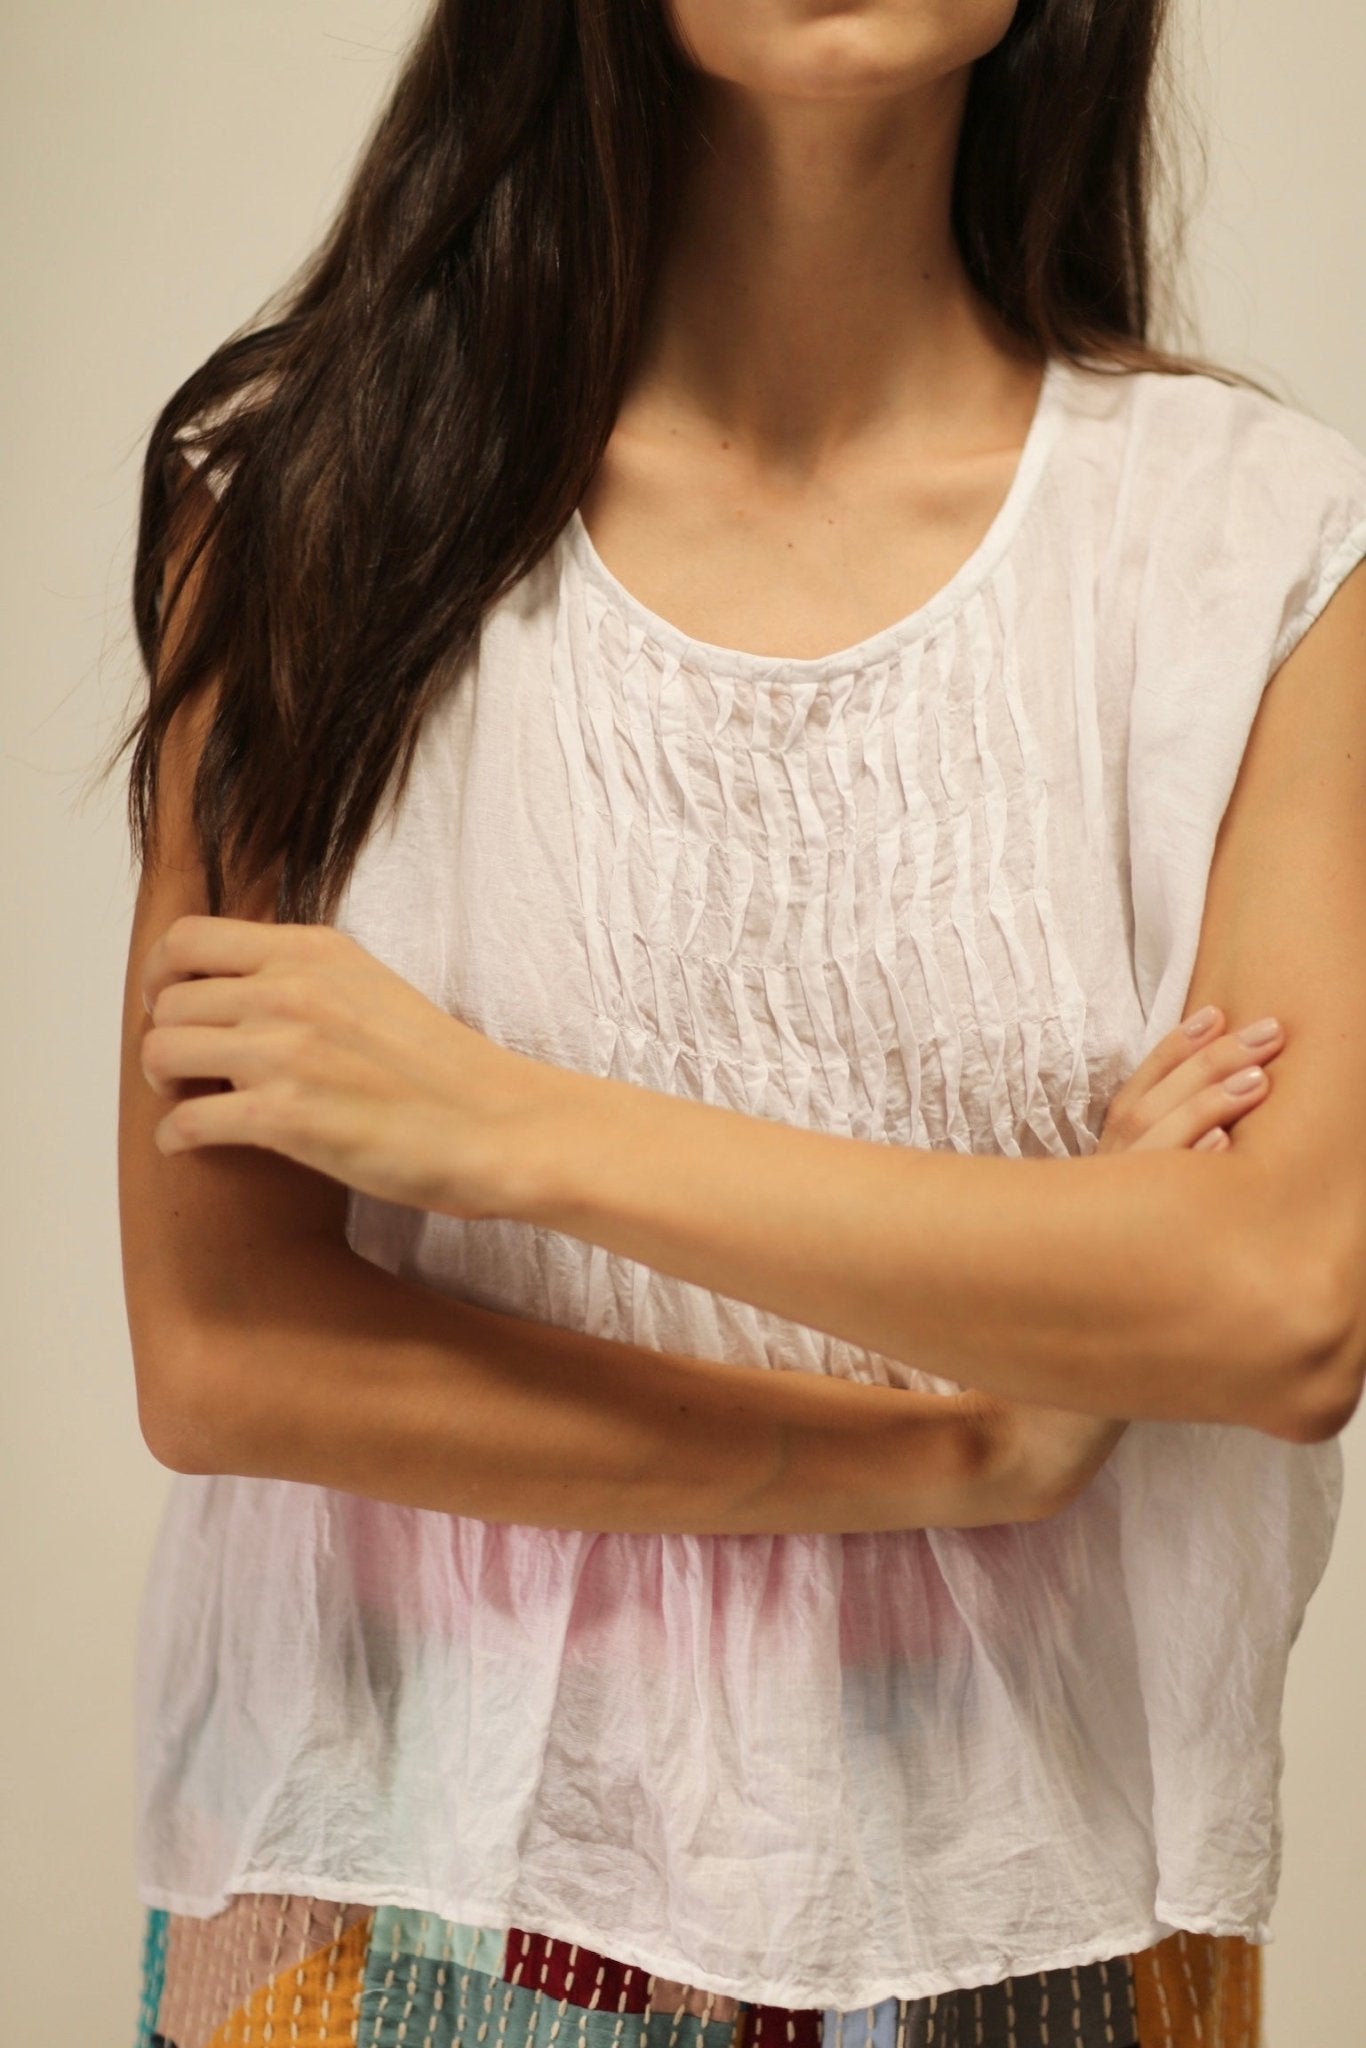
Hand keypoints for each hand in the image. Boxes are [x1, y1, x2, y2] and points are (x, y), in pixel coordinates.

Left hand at [139, 914, 553, 1216]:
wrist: (496, 1124)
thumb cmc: (443, 1070)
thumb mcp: (371, 987)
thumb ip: (307, 976)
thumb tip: (240, 990)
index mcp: (314, 951)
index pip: (189, 938)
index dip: (163, 974)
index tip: (170, 1002)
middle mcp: (291, 990)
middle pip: (170, 1000)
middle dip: (165, 1036)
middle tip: (183, 1067)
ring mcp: (284, 1051)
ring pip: (163, 1053)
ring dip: (162, 1083)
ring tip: (185, 1100)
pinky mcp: (283, 1117)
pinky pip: (185, 1121)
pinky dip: (176, 1136)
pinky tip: (193, 1144)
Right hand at [972, 1005, 1285, 1513]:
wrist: (1040, 1430)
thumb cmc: (1082, 1354)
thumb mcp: (1113, 1264)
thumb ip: (1141, 1208)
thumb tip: (1211, 1151)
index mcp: (1094, 1194)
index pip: (1136, 1105)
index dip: (1174, 1059)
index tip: (1213, 1015)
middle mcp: (1093, 1209)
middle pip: (1149, 1117)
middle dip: (1206, 1069)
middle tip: (1262, 1033)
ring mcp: (1101, 1242)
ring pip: (1153, 1156)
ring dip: (1206, 1110)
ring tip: (1255, 1079)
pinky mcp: (1114, 1276)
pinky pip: (1151, 1220)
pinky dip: (1185, 1178)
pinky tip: (1220, 1154)